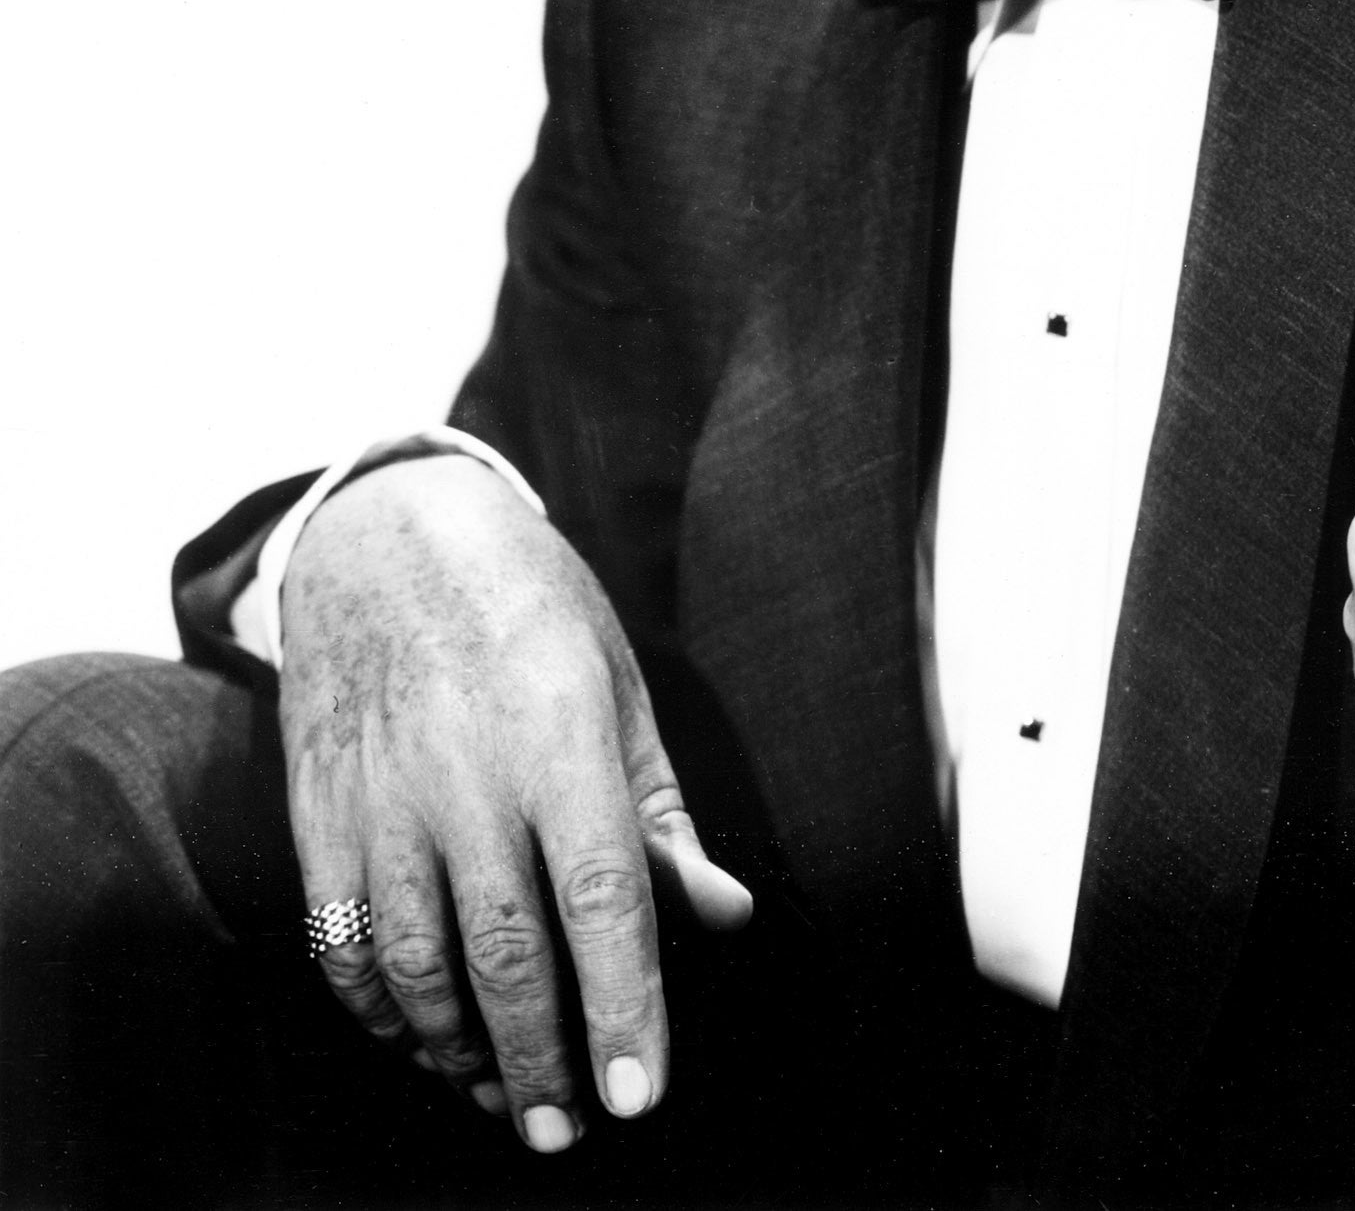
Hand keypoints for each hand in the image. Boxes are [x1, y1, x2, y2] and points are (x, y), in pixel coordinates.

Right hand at [278, 456, 751, 1153]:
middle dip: (542, 1061)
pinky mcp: (317, 813)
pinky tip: (421, 1038)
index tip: (636, 1096)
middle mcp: (467, 770)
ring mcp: (382, 795)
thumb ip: (664, 815)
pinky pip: (342, 945)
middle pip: (507, 953)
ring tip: (505, 1093)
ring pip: (417, 965)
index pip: (602, 896)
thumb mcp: (619, 687)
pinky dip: (381, 1012)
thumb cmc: (529, 612)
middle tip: (567, 1130)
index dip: (623, 1004)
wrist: (387, 539)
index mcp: (561, 732)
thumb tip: (722, 918)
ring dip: (461, 1052)